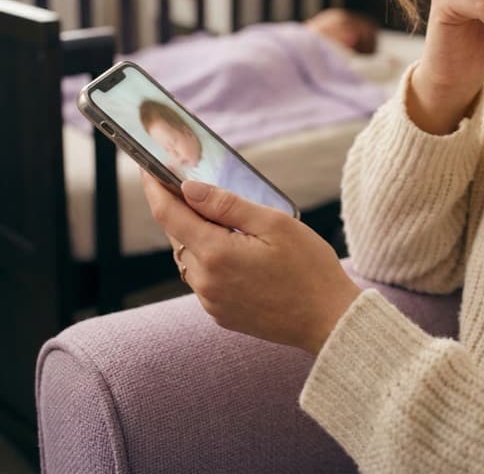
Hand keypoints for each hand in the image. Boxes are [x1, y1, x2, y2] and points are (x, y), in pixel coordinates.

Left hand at [141, 173, 361, 354]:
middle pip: (178, 235)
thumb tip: (188, 189)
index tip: (148, 169)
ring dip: (197, 235)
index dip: (155, 189)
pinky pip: (204, 278)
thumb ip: (227, 205)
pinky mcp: (221, 314)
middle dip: (181, 209)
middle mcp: (205, 281)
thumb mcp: (274, 223)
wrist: (329, 321)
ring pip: (190, 257)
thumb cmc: (309, 268)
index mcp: (216, 254)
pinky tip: (236, 250)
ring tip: (223, 219)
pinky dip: (210, 258)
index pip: (169, 215)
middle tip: (191, 186)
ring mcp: (211, 302)